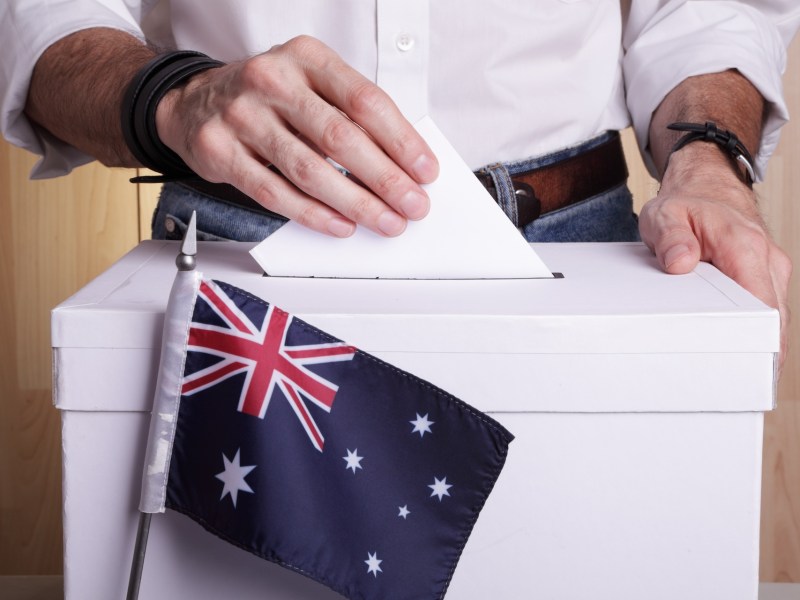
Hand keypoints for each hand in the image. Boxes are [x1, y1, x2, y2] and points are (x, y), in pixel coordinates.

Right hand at [155, 35, 438, 236]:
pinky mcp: (220, 152)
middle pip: (341, 137)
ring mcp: (242, 115)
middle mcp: (272, 80)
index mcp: (306, 57)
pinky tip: (340, 225)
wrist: (195, 102)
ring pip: (309, 169)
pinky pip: (274, 192)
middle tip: (412, 205)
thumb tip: (400, 164)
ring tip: (384, 221)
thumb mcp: (310, 85)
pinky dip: (313, 214)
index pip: (365, 101)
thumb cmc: (268, 97)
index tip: (425, 171)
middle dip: (385, 178)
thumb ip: (349, 115)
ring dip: (355, 203)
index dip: (402, 141)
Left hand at [639, 144, 791, 373]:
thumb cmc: (686, 205)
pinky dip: (756, 330)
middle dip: (761, 352)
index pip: (762, 305)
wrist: (706, 188)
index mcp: (744, 247)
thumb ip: (671, 239)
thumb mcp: (664, 216)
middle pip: (774, 319)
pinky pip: (766, 309)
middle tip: (738, 385)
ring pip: (774, 317)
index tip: (751, 370)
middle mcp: (766, 259)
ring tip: (737, 376)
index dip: (761, 342)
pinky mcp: (766, 276)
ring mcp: (770, 269)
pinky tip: (738, 350)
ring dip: (760, 343)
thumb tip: (681, 263)